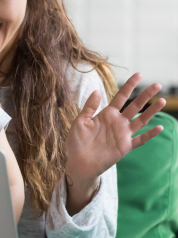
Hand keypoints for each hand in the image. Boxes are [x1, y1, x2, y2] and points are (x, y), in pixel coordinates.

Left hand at [64, 73, 165, 212]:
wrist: (78, 163)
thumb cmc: (76, 142)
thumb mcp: (80, 122)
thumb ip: (89, 107)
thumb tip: (96, 91)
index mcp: (106, 114)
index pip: (121, 97)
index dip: (129, 86)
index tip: (139, 74)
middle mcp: (117, 122)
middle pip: (135, 106)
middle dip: (145, 95)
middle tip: (157, 85)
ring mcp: (122, 134)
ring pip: (141, 120)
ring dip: (151, 111)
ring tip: (162, 101)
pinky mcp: (125, 147)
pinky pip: (140, 140)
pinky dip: (150, 135)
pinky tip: (159, 127)